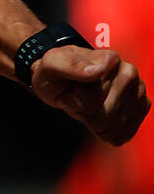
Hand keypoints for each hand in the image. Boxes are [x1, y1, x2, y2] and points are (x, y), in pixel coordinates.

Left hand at [31, 46, 149, 145]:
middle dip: (83, 113)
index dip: (73, 100)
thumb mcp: (51, 65)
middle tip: (76, 98)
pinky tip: (99, 119)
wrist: (62, 82)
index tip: (69, 88)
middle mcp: (129, 73)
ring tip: (86, 106)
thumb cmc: (56, 74)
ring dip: (93, 124)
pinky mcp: (141, 108)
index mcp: (109, 59)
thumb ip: (70, 65)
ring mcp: (137, 91)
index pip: (91, 98)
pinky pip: (123, 134)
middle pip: (103, 115)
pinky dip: (106, 132)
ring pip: (113, 128)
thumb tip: (99, 70)